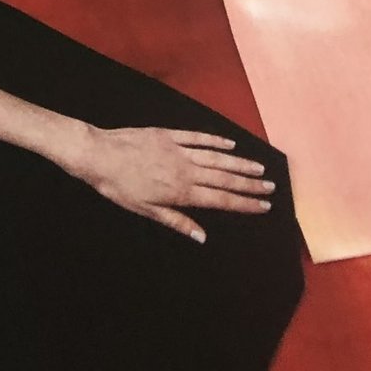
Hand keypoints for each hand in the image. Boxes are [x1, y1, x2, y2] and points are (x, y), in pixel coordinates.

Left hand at [77, 128, 273, 242]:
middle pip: (224, 178)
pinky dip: (215, 140)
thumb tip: (202, 236)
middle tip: (271, 186)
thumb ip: (176, 221)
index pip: (220, 199)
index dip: (244, 203)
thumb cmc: (119, 187)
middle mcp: (185, 169)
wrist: (98, 154)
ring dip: (239, 163)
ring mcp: (178, 149)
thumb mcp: (146, 211)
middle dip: (250, 183)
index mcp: (181, 191)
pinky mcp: (168, 134)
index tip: (264, 205)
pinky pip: (197, 137)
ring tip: (259, 167)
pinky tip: (230, 144)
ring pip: (216, 157)